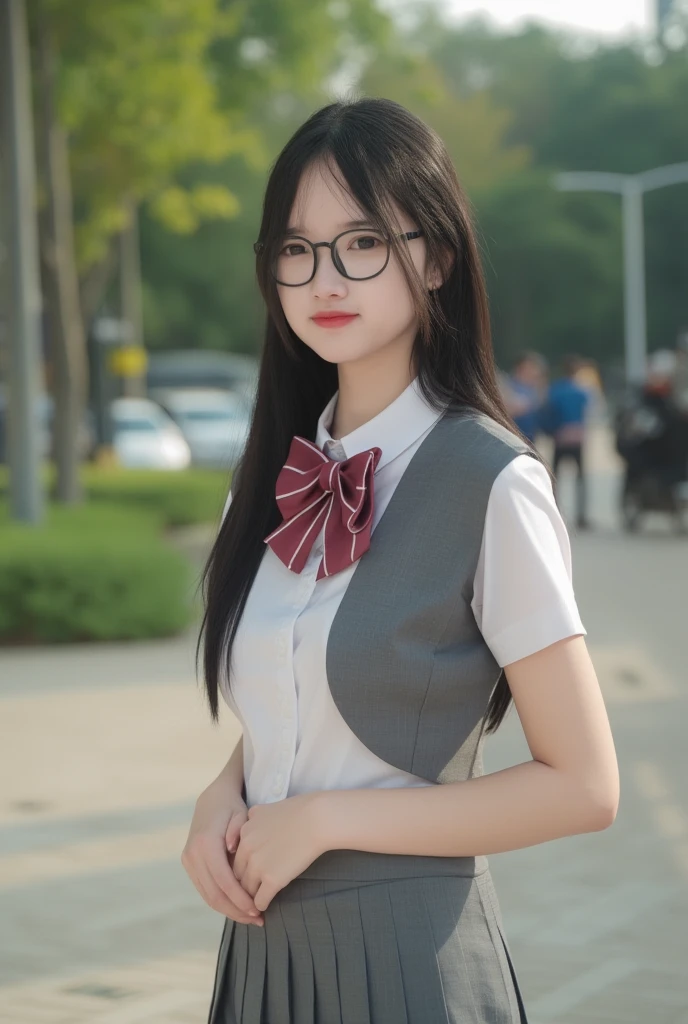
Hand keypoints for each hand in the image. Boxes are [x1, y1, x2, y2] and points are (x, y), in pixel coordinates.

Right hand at [182, 785, 263, 925]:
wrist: (213, 797)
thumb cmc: (232, 806)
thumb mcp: (240, 813)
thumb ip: (238, 830)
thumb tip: (232, 849)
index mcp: (206, 843)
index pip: (223, 881)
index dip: (240, 899)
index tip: (258, 909)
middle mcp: (193, 854)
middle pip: (214, 894)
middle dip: (236, 910)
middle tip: (258, 919)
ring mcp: (188, 860)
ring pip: (208, 896)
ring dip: (229, 910)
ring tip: (251, 917)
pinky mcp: (189, 865)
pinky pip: (205, 890)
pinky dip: (221, 902)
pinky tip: (238, 906)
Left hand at [233, 792, 326, 911]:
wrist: (317, 819)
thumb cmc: (299, 810)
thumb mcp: (268, 807)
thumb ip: (255, 815)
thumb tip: (251, 817)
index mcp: (244, 832)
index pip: (236, 857)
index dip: (244, 866)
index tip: (250, 872)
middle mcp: (246, 850)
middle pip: (238, 875)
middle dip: (244, 883)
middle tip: (252, 889)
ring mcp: (258, 866)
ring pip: (247, 890)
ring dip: (252, 896)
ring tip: (258, 900)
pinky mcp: (272, 880)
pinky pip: (260, 900)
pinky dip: (262, 904)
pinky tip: (266, 905)